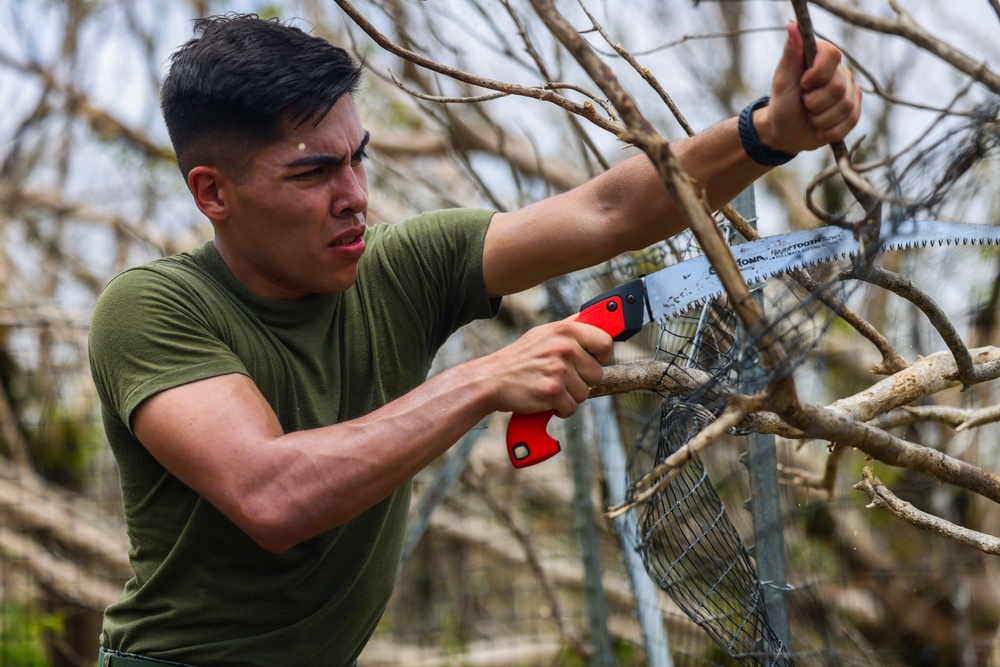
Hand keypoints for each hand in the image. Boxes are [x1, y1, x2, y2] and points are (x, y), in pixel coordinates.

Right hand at [486, 314, 612, 416]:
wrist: (492, 379)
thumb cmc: (520, 358)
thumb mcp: (544, 333)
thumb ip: (570, 327)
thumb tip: (593, 318)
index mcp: (566, 330)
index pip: (605, 342)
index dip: (601, 356)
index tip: (593, 361)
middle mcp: (565, 347)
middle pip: (597, 373)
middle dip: (582, 380)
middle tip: (561, 377)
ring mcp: (559, 369)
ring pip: (585, 393)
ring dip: (570, 396)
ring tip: (551, 386)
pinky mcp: (553, 391)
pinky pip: (571, 407)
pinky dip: (560, 409)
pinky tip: (546, 398)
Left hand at [757, 22, 861, 154]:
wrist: (786, 133)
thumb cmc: (782, 104)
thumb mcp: (782, 81)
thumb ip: (791, 54)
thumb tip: (792, 26)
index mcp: (822, 58)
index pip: (832, 55)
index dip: (817, 73)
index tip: (803, 84)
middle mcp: (840, 72)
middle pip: (838, 87)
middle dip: (814, 103)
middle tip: (803, 104)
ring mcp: (850, 91)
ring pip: (845, 107)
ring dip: (820, 119)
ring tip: (810, 117)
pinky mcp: (854, 111)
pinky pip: (850, 121)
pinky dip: (830, 131)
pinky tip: (819, 129)